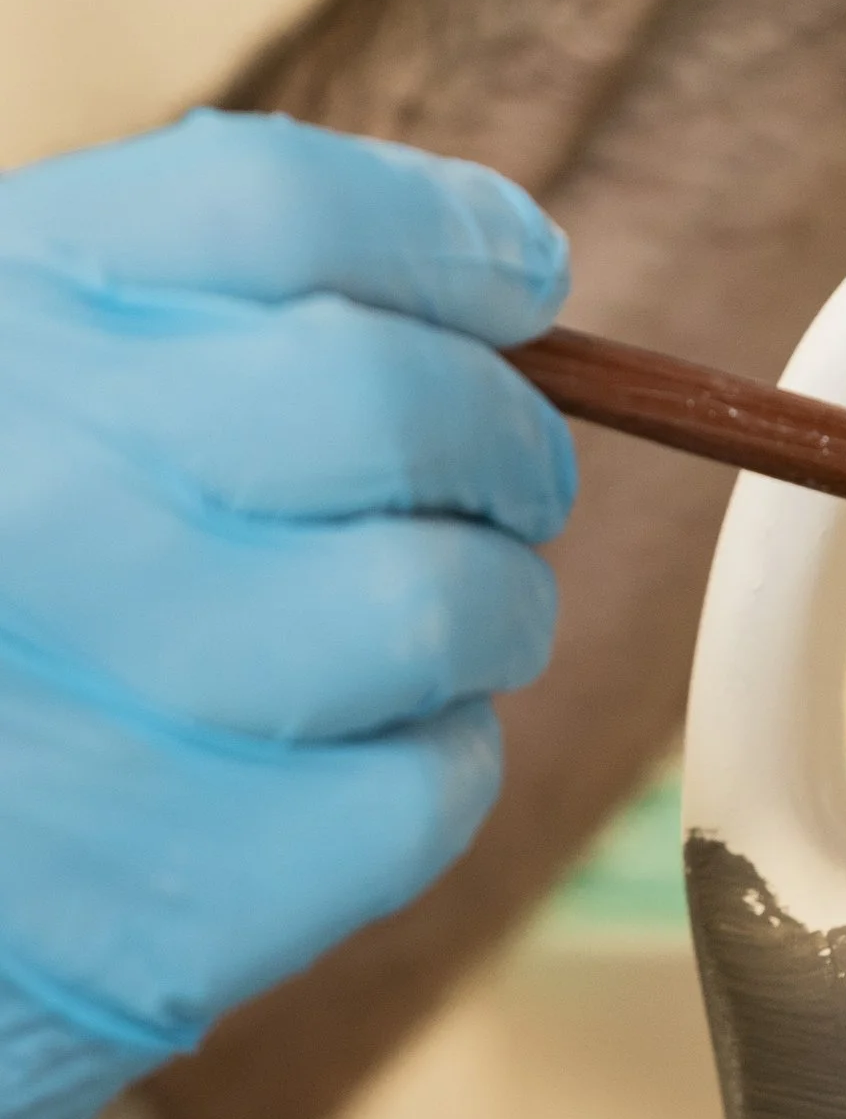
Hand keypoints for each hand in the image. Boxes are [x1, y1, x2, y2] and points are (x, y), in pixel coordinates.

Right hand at [0, 110, 573, 1118]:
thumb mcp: (21, 397)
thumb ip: (198, 306)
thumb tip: (501, 261)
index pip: (274, 211)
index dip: (443, 242)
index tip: (522, 279)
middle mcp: (24, 504)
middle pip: (388, 400)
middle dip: (506, 443)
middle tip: (508, 482)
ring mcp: (81, 713)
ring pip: (441, 604)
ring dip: (487, 612)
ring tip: (419, 632)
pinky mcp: (160, 906)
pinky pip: (422, 794)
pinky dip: (427, 767)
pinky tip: (335, 759)